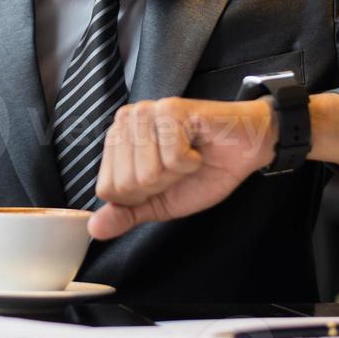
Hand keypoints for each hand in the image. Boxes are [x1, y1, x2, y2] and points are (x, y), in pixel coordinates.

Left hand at [87, 97, 274, 240]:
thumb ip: (127, 213)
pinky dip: (191, 162)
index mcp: (117, 141)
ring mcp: (146, 112)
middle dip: (159, 186)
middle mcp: (126, 122)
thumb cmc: (204, 171)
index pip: (107, 190)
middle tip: (178, 167)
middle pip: (125, 183)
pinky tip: (197, 147)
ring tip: (188, 155)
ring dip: (176, 173)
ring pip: (146, 172)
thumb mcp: (160, 202)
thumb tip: (94, 228)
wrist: (244, 150)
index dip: (140, 196)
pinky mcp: (170, 109)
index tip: (162, 180)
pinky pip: (171, 158)